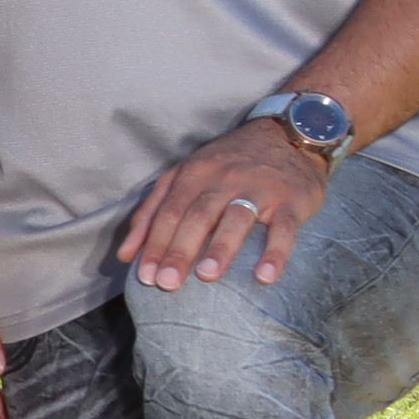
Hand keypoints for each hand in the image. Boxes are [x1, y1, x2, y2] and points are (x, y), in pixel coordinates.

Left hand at [119, 117, 325, 290]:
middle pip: (198, 216)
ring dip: (221, 248)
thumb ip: (153, 211)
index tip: (145, 276)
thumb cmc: (228, 164)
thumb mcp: (185, 176)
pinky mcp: (291, 200)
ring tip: (207, 276)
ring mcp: (259, 189)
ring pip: (237, 219)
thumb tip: (126, 255)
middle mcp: (224, 179)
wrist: (287, 136)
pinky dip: (275, 252)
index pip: (169, 212)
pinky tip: (265, 276)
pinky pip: (284, 228)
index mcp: (194, 174)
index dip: (155, 244)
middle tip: (167, 283)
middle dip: (180, 250)